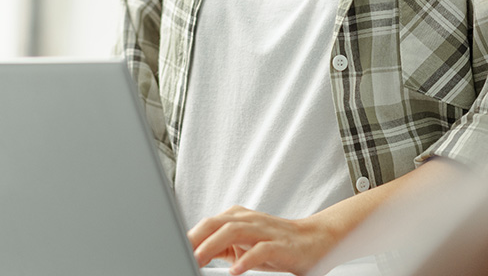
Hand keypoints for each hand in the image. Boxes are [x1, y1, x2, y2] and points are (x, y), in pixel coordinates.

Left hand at [187, 205, 335, 275]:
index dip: (190, 237)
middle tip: (180, 254)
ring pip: (234, 231)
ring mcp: (264, 230)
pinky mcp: (279, 244)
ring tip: (197, 260)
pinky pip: (261, 250)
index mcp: (237, 218)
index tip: (173, 250)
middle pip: (217, 223)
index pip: (208, 224)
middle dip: (197, 238)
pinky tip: (235, 271)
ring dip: (213, 245)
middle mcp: (249, 219)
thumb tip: (194, 254)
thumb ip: (221, 246)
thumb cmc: (275, 244)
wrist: (313, 240)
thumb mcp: (243, 244)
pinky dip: (246, 259)